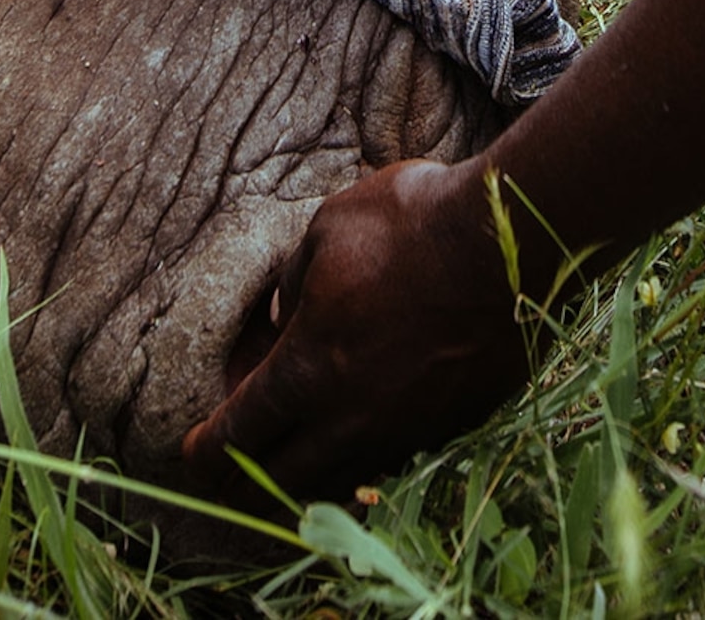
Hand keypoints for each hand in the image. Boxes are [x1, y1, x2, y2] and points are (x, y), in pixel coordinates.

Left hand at [180, 155, 532, 508]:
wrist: (513, 242)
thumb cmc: (412, 224)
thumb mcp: (327, 231)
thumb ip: (293, 285)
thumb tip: (282, 318)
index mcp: (307, 370)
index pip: (237, 433)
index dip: (205, 449)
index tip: (191, 449)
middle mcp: (350, 418)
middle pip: (279, 479)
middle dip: (242, 480)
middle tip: (228, 468)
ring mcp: (404, 430)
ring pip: (337, 480)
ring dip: (302, 475)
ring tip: (288, 459)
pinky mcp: (450, 426)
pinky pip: (389, 460)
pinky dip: (359, 458)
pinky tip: (356, 434)